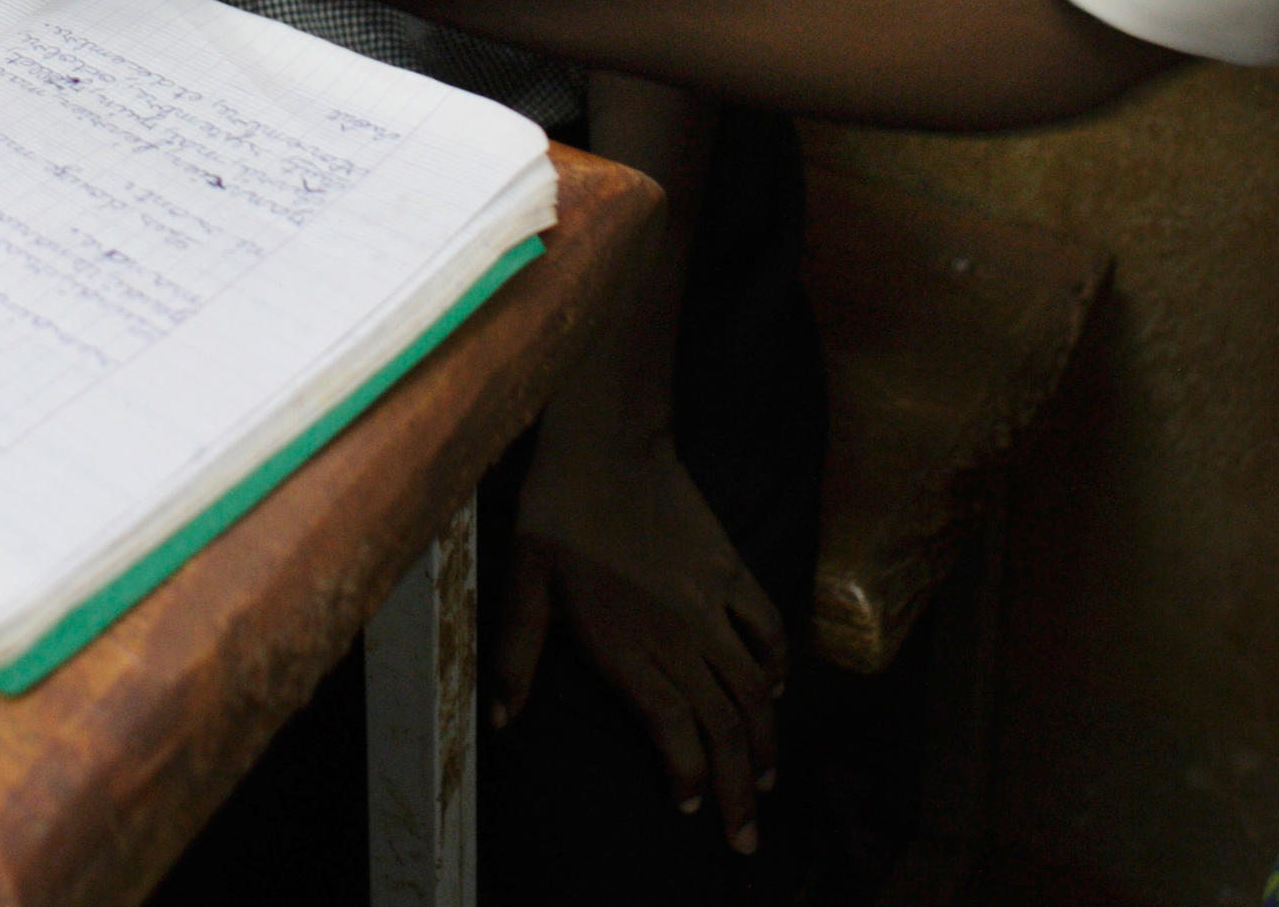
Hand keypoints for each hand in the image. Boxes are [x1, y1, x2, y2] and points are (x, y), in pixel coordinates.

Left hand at [492, 427, 788, 853]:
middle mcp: (678, 637)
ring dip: (767, 740)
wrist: (609, 443)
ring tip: (768, 777)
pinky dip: (777, 666)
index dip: (690, 778)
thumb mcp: (522, 585)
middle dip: (741, 788)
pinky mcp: (732, 570)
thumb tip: (500, 722)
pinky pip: (767, 630)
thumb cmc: (557, 512)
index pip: (674, 733)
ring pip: (756, 690)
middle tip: (747, 835)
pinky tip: (776, 688)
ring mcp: (712, 605)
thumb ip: (514, 657)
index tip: (691, 807)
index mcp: (627, 648)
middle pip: (725, 726)